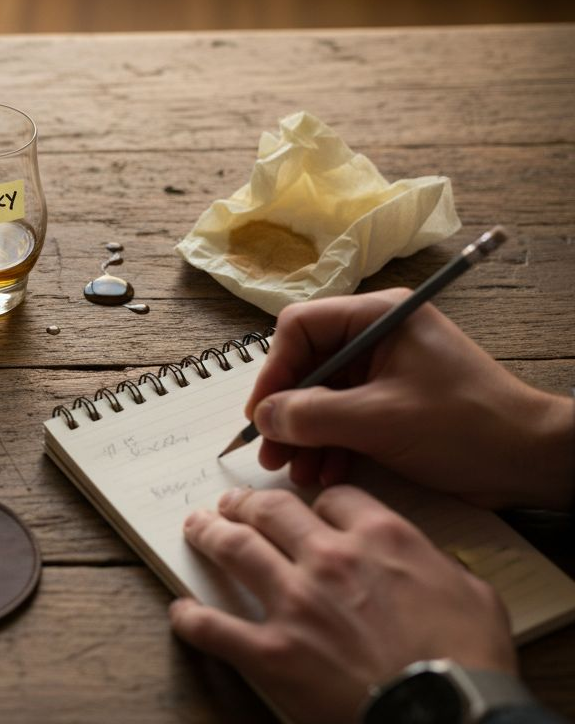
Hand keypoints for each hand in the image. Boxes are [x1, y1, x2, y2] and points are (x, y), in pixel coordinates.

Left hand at [169, 486, 516, 723]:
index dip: (317, 502)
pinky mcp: (271, 652)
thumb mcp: (473, 595)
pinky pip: (214, 627)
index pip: (333, 498)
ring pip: (235, 549)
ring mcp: (294, 603)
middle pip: (271, 511)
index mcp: (381, 539)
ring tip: (196, 527)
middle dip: (246, 503)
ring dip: (210, 534)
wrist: (448, 715)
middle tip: (232, 503)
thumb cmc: (469, 663)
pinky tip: (182, 611)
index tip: (310, 508)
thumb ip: (438, 565)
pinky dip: (191, 618)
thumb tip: (428, 563)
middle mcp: (329, 560)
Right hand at [246, 289, 574, 509]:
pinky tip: (324, 473)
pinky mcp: (392, 404)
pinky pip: (344, 418)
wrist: (529, 461)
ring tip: (296, 471)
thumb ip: (312, 415)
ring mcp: (385, 372)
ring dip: (305, 435)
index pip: (300, 328)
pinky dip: (330, 445)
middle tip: (271, 452)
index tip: (262, 414)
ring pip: (322, 397)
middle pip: (307, 366)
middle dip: (287, 412)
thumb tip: (263, 418)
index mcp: (378, 317)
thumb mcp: (379, 419)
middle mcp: (377, 337)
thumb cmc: (466, 426)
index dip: (274, 371)